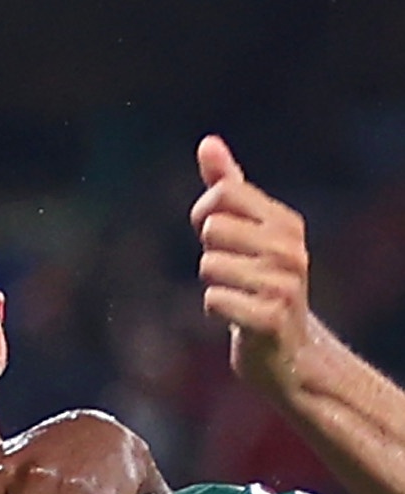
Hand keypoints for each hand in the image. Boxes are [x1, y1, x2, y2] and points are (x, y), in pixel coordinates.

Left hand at [192, 135, 312, 398]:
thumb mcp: (246, 232)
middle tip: (233, 275)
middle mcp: (290, 247)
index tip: (216, 236)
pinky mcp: (270, 317)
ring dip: (213, 285)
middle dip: (209, 254)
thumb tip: (208, 143)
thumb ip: (227, 187)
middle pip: (212, 228)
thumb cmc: (258, 285)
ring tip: (238, 296)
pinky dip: (216, 310)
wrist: (286, 350)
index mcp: (284, 222)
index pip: (222, 195)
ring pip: (209, 266)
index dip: (204, 215)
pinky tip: (237, 317)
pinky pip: (214, 300)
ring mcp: (284, 283)